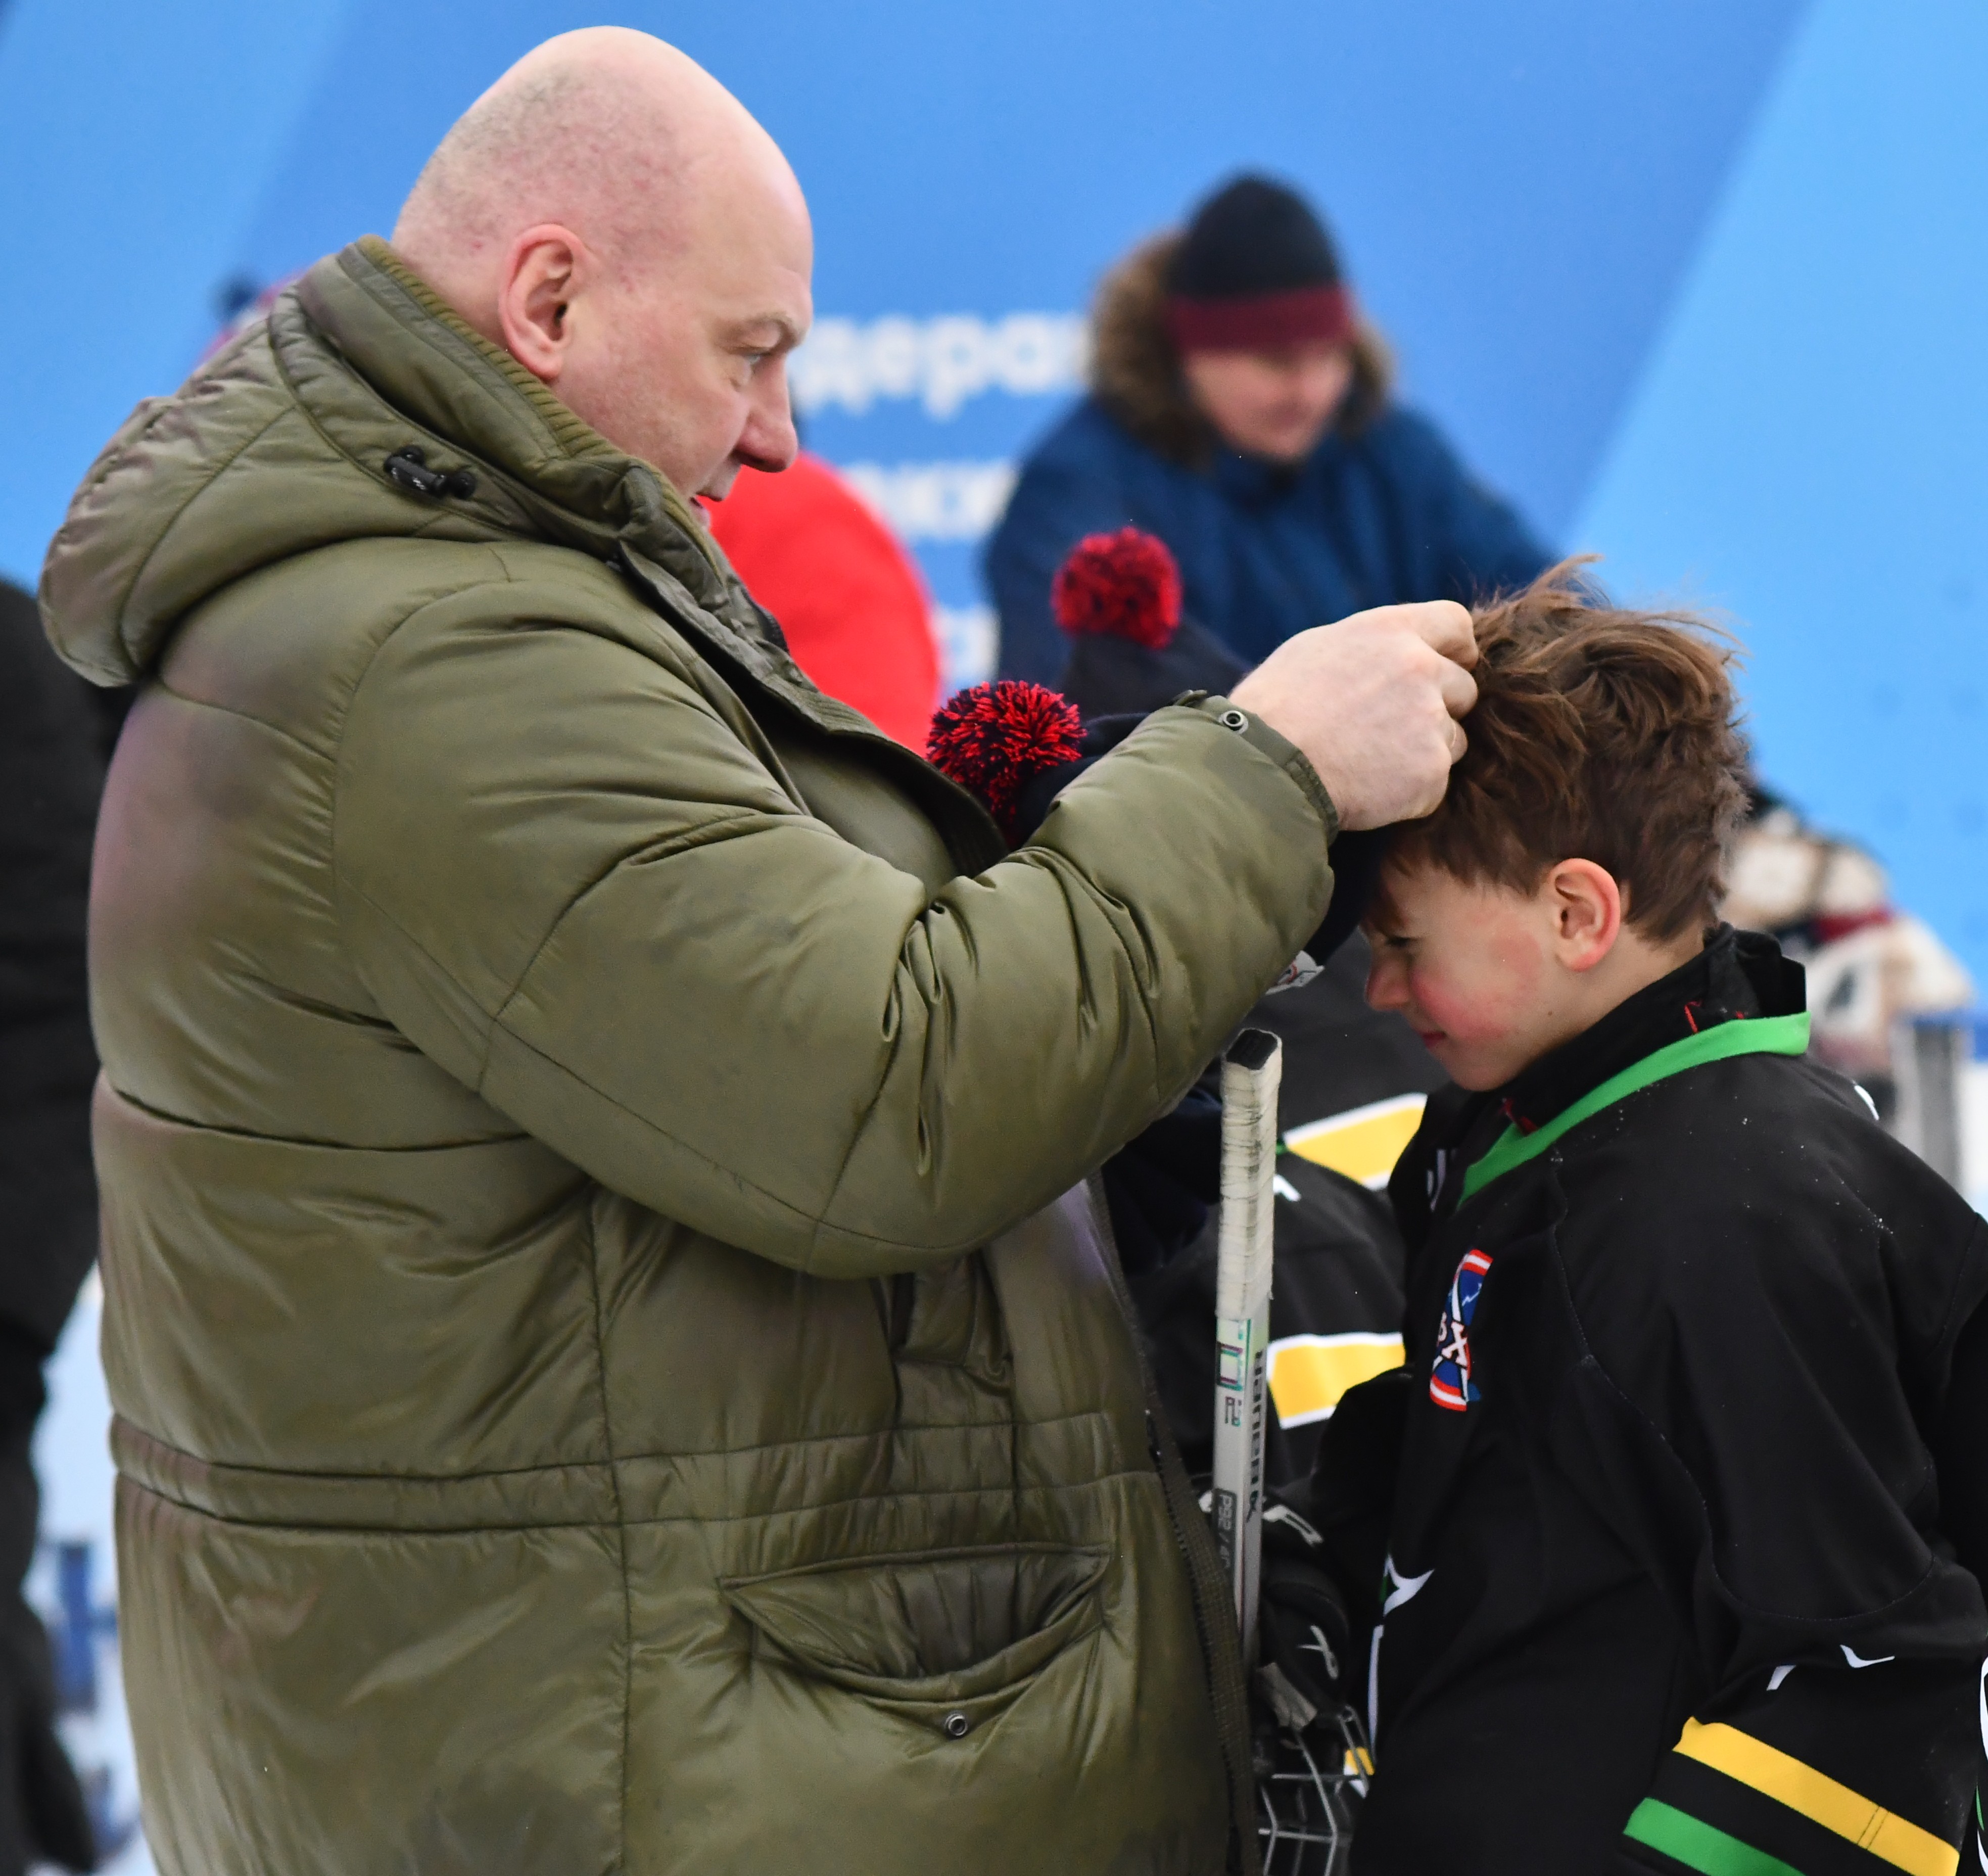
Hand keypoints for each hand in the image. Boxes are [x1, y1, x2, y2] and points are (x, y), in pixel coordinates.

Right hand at [1230, 601, 1477, 829]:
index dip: (1456, 650)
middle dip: (1438, 708)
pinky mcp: (1431, 771)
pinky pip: (1435, 783)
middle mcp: (1419, 669)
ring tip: (1368, 763)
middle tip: (1389, 731)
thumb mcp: (1316, 650)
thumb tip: (1394, 653)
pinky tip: (1367, 789)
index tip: (1447, 667)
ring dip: (1423, 752)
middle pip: (1463, 688)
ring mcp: (1430, 721)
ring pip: (1453, 739)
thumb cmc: (1274, 710)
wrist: (1262, 769)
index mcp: (1390, 631)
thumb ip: (1370, 647)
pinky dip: (1409, 792)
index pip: (1456, 624)